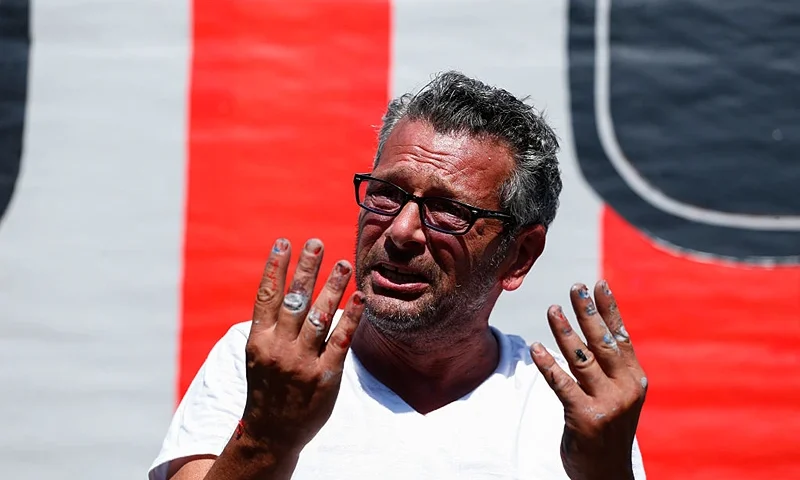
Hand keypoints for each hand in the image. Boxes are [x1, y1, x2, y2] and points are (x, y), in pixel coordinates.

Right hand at [240, 237, 364, 457]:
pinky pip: (340, 342)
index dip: (275, 268)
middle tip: (316, 243)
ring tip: (344, 264)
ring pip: (319, 317)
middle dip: (305, 270)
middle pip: (295, 301)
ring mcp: (302, 363)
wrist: (272, 433)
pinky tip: (359, 298)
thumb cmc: (267, 387)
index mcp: (258, 340)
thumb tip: (286, 285)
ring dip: (332, 287)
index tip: (284, 242)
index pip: (266, 297)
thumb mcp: (257, 354)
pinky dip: (350, 318)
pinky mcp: (324, 377)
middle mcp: (278, 348)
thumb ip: (271, 323)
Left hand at [531, 281, 646, 479]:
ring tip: (551, 309)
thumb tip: (597, 326)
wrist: (606, 473)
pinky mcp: (585, 418)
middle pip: (603, 343)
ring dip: (564, 332)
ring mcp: (607, 404)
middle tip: (575, 287)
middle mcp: (625, 389)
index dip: (609, 310)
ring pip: (581, 360)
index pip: (621, 337)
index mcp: (635, 380)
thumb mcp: (619, 395)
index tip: (599, 284)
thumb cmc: (608, 427)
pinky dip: (548, 365)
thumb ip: (611, 366)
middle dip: (588, 313)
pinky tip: (535, 347)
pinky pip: (562, 385)